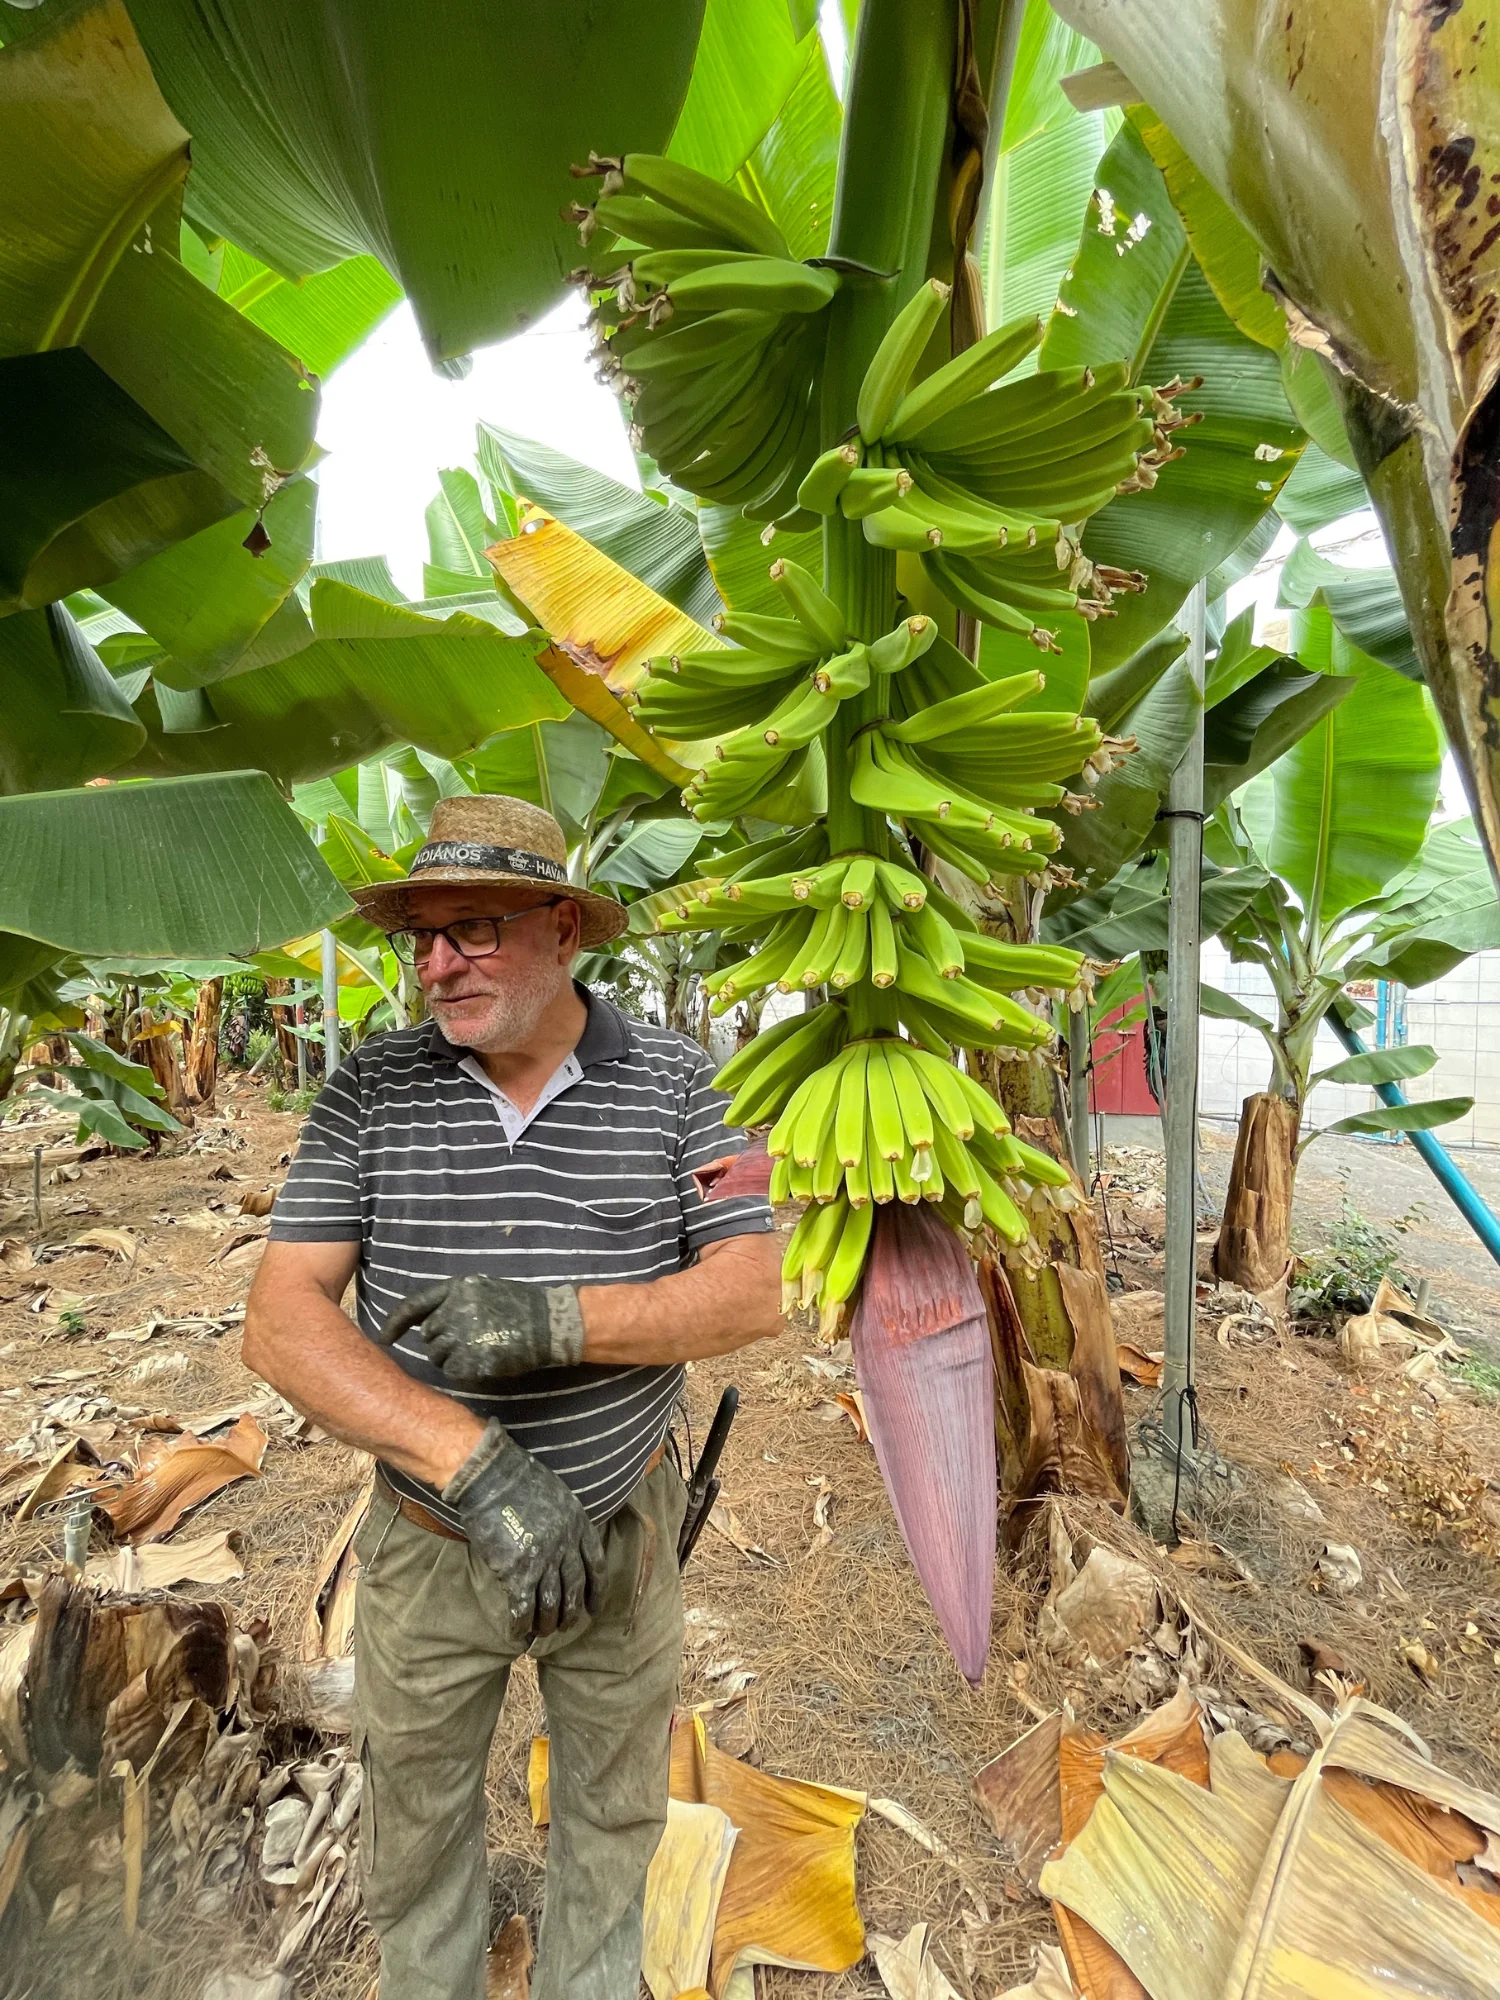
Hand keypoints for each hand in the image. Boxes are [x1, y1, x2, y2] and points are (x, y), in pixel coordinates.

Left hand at [377, 1274, 584, 1381]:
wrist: (550, 1323)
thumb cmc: (519, 1305)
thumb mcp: (482, 1290)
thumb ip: (453, 1301)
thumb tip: (423, 1323)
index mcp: (457, 1288)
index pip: (414, 1306)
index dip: (396, 1323)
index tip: (384, 1337)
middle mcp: (456, 1309)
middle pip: (428, 1335)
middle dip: (440, 1341)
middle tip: (464, 1342)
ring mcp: (464, 1335)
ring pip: (437, 1356)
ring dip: (450, 1357)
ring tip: (476, 1350)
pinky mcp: (474, 1358)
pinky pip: (452, 1370)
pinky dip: (462, 1370)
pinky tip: (481, 1362)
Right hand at [443, 1421, 605, 1638]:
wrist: (491, 1476)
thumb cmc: (519, 1479)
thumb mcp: (558, 1496)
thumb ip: (566, 1524)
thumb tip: (564, 1548)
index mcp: (579, 1524)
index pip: (597, 1566)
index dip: (597, 1591)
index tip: (594, 1609)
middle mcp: (566, 1545)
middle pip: (574, 1590)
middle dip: (570, 1613)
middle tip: (565, 1626)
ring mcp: (542, 1559)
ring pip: (551, 1604)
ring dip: (547, 1624)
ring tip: (542, 1633)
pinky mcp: (516, 1571)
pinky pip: (522, 1608)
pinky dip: (520, 1625)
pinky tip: (517, 1633)